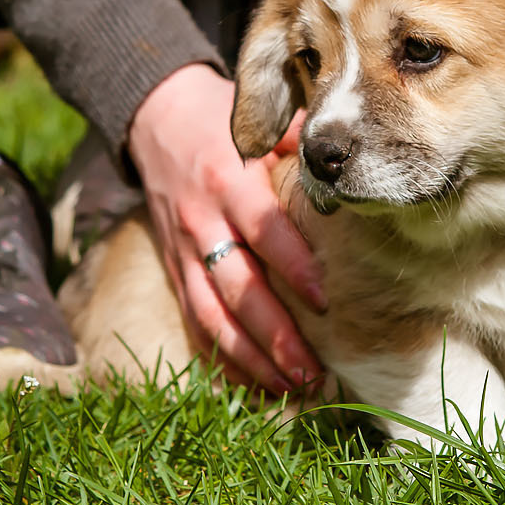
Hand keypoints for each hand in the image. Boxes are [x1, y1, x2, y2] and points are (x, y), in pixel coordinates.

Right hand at [126, 63, 326, 393]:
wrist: (156, 116)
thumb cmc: (223, 122)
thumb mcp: (259, 124)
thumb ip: (301, 144)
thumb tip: (349, 167)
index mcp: (229, 180)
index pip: (263, 229)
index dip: (293, 267)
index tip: (326, 302)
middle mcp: (202, 220)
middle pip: (237, 287)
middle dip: (274, 335)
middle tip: (312, 371)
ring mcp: (183, 248)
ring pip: (212, 314)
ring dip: (250, 357)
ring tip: (290, 387)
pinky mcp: (173, 266)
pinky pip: (194, 319)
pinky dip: (220, 355)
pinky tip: (251, 383)